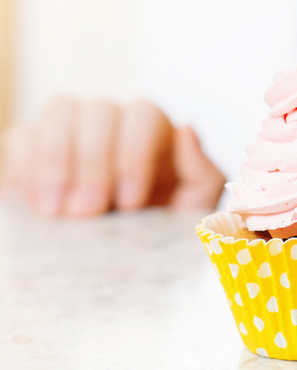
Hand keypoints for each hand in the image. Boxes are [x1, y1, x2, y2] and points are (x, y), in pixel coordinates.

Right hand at [0, 96, 225, 216]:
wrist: (120, 260)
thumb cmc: (163, 229)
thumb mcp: (193, 208)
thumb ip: (201, 171)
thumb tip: (185, 129)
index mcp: (156, 130)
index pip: (144, 113)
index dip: (134, 154)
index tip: (129, 203)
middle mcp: (114, 120)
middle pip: (100, 109)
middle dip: (93, 163)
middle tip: (87, 212)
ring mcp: (71, 128)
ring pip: (60, 109)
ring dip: (57, 159)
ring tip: (57, 212)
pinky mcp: (32, 147)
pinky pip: (22, 134)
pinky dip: (27, 166)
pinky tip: (38, 205)